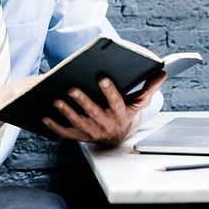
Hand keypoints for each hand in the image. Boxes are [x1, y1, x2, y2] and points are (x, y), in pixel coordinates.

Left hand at [42, 72, 165, 145]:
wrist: (118, 137)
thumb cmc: (127, 113)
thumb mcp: (139, 102)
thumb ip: (149, 87)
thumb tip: (163, 71)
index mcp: (121, 114)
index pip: (116, 102)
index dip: (110, 91)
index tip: (103, 78)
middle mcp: (106, 124)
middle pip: (94, 113)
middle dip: (83, 101)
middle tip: (71, 88)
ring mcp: (92, 132)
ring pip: (78, 123)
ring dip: (67, 112)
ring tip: (55, 100)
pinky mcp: (80, 136)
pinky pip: (66, 133)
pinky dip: (55, 127)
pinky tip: (45, 116)